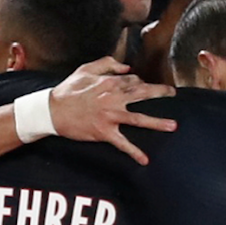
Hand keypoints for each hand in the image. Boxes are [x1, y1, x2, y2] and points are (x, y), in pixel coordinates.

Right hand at [49, 57, 176, 164]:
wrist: (52, 111)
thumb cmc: (68, 90)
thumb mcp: (86, 69)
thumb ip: (107, 64)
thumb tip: (126, 67)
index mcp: (110, 83)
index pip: (133, 80)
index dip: (140, 82)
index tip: (142, 86)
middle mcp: (114, 99)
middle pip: (143, 95)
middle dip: (160, 93)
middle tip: (173, 94)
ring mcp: (110, 117)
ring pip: (139, 119)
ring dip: (157, 123)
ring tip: (172, 126)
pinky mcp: (104, 132)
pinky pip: (123, 143)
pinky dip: (134, 152)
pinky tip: (145, 160)